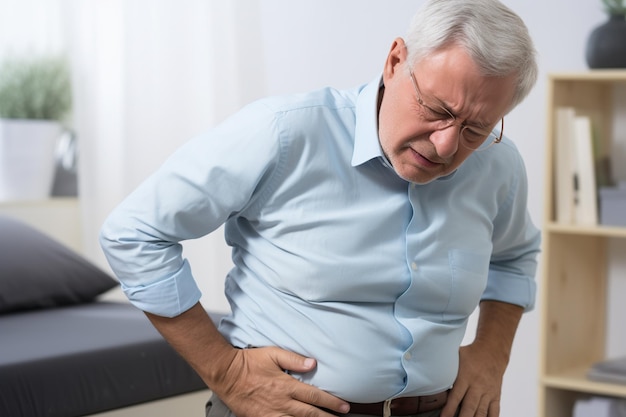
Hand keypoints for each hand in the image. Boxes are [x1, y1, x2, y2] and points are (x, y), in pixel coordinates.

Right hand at [212, 346, 349, 416]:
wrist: (226, 374)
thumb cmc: (248, 362)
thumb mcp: (272, 353)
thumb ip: (294, 359)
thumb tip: (313, 363)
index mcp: (286, 385)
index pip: (314, 396)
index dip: (331, 402)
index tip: (344, 407)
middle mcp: (281, 402)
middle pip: (310, 414)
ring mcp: (271, 414)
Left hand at [440, 343, 504, 416]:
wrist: (493, 351)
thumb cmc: (471, 354)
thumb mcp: (456, 356)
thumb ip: (445, 366)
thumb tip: (427, 367)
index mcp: (465, 377)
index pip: (455, 397)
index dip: (449, 409)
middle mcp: (477, 386)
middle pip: (469, 407)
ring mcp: (488, 392)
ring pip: (482, 412)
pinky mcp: (496, 396)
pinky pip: (494, 411)